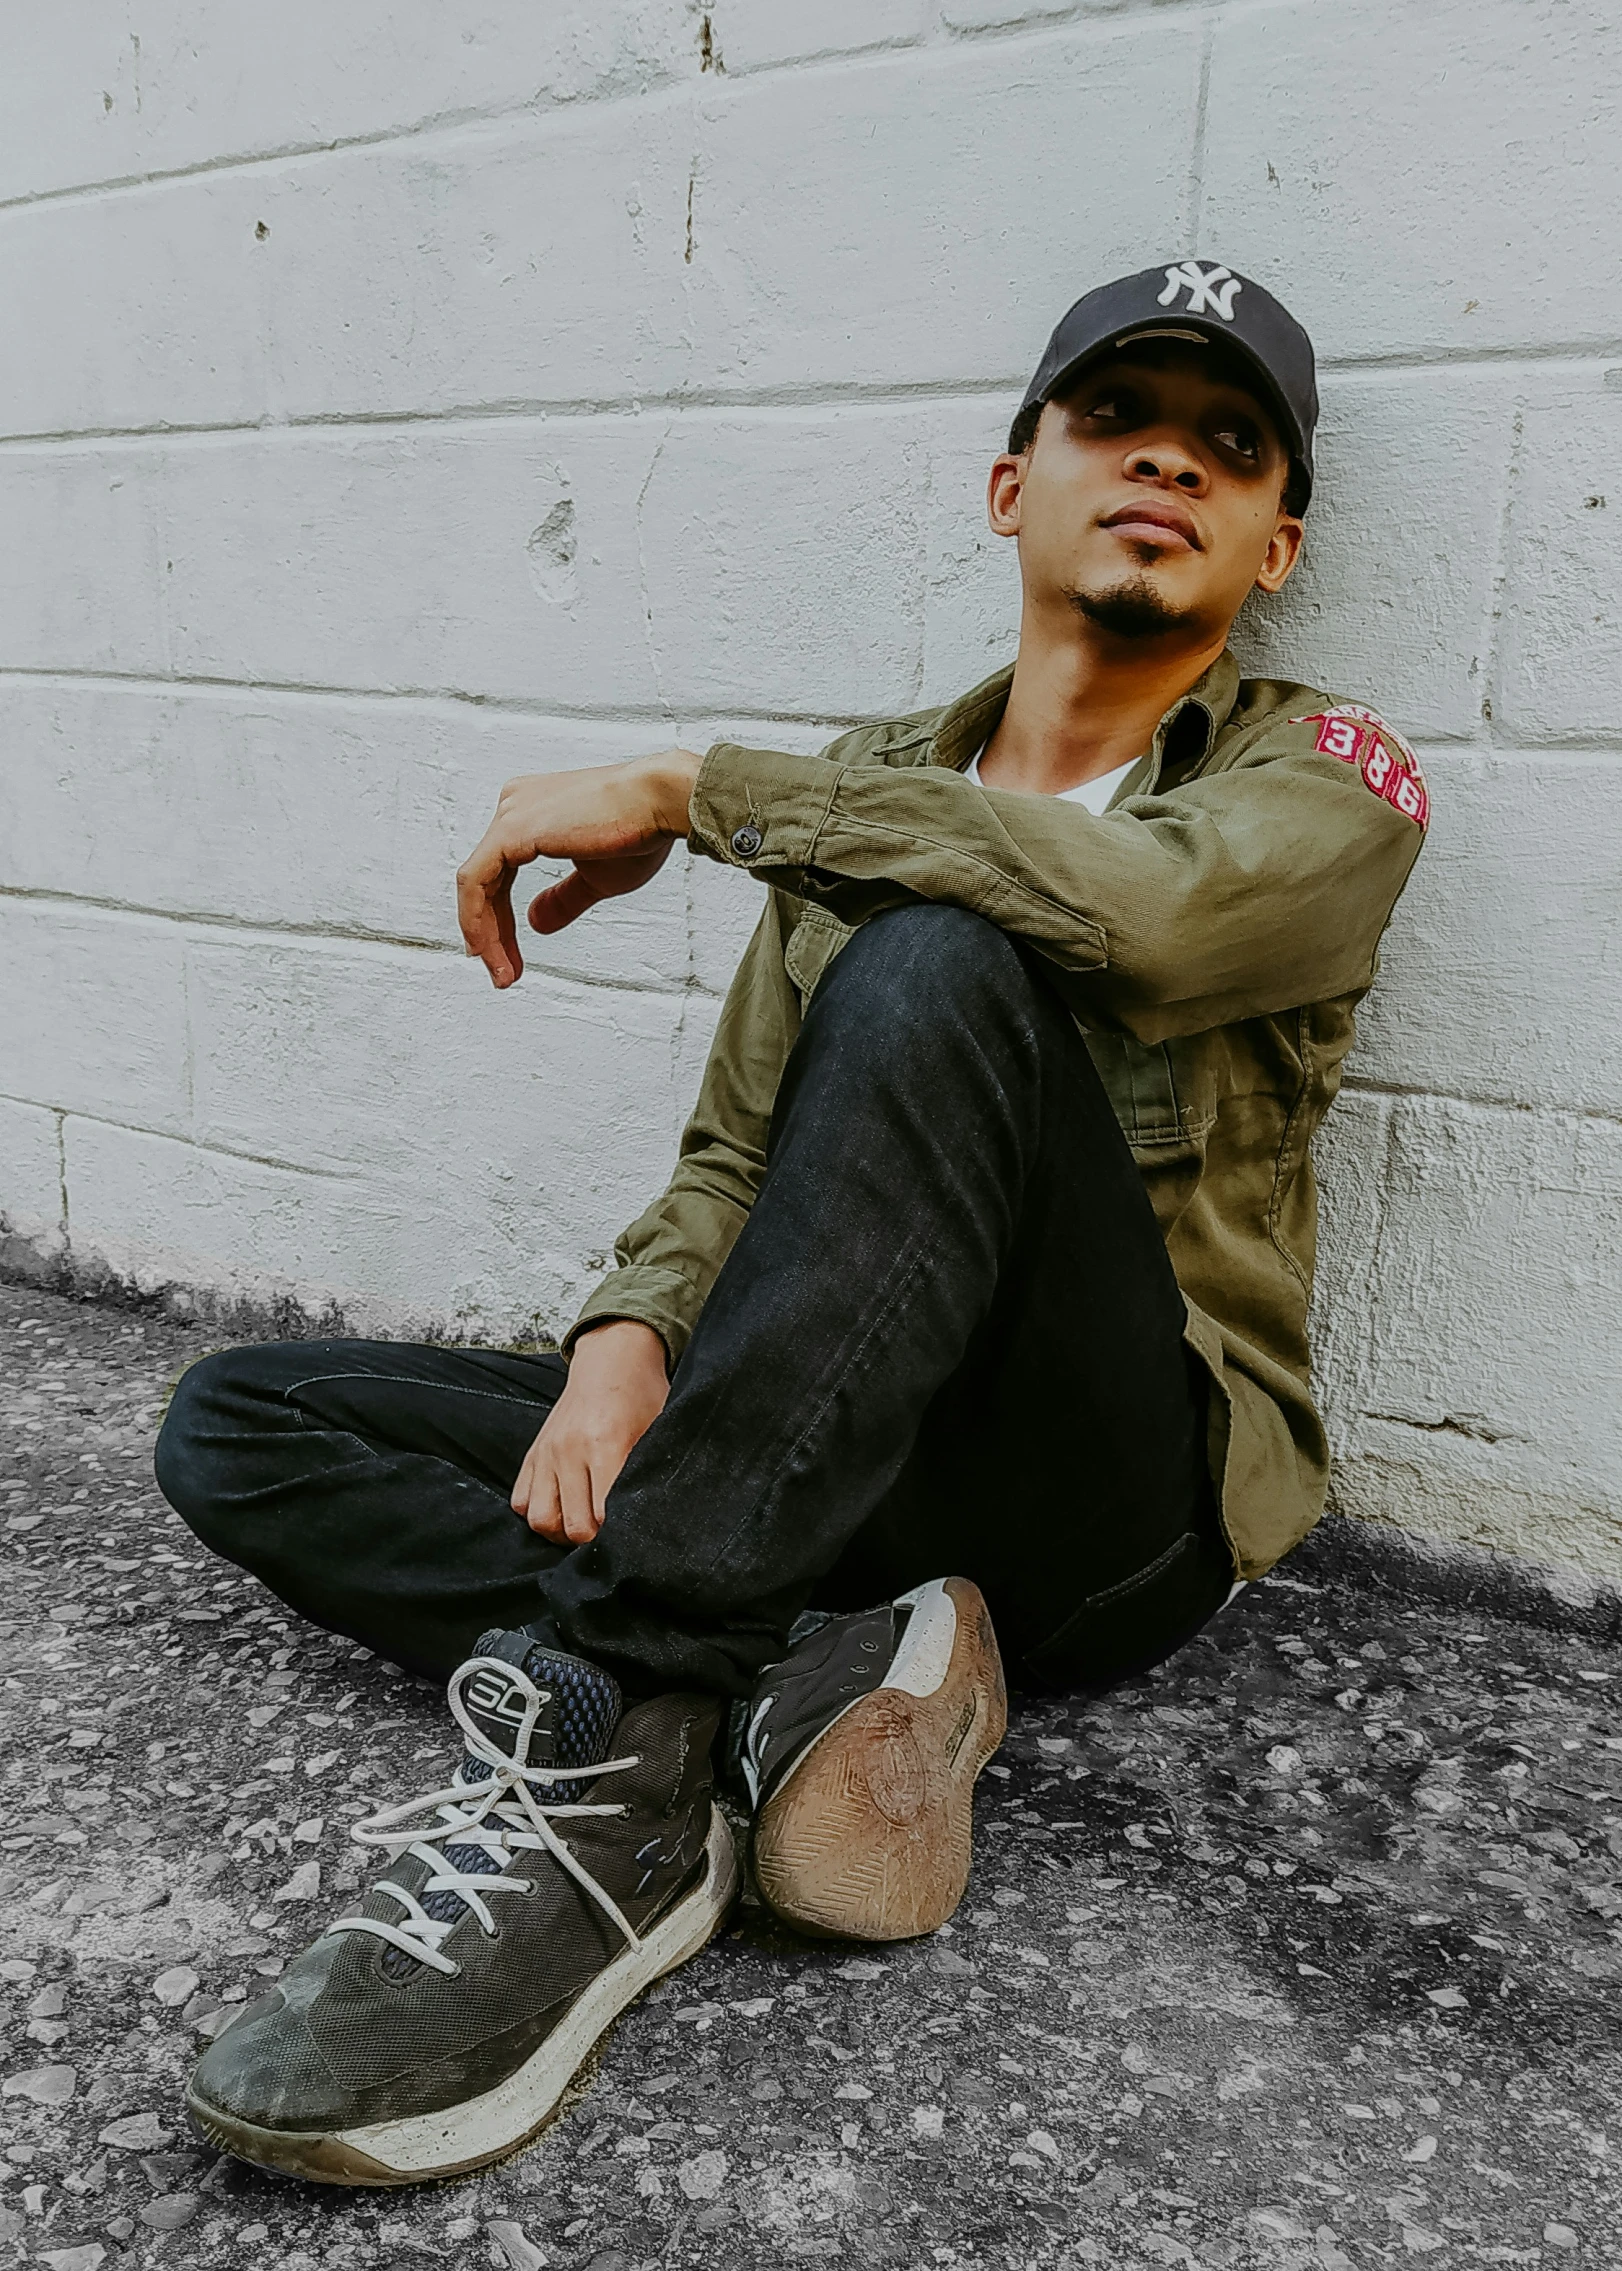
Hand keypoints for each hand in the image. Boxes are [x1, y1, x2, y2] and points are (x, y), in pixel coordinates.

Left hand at [456, 749, 703, 987]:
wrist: (660, 802)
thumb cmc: (640, 831)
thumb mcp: (594, 878)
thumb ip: (562, 899)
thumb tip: (535, 923)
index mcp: (532, 811)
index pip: (500, 872)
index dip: (499, 918)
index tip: (506, 956)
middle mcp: (515, 806)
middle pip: (486, 880)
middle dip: (491, 932)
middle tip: (502, 974)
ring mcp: (511, 814)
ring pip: (476, 884)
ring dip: (485, 934)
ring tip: (502, 972)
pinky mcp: (511, 829)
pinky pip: (476, 882)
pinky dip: (477, 919)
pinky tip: (488, 949)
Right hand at [512, 1320, 669, 1544]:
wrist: (612, 1360)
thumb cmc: (643, 1397)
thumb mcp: (659, 1431)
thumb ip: (649, 1473)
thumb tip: (650, 1518)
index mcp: (606, 1444)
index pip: (605, 1515)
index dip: (620, 1534)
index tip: (632, 1535)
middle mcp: (569, 1451)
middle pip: (573, 1525)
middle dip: (594, 1540)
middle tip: (612, 1536)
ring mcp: (547, 1452)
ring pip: (540, 1520)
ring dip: (562, 1532)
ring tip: (585, 1525)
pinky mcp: (533, 1453)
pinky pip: (521, 1501)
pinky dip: (540, 1513)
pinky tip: (564, 1508)